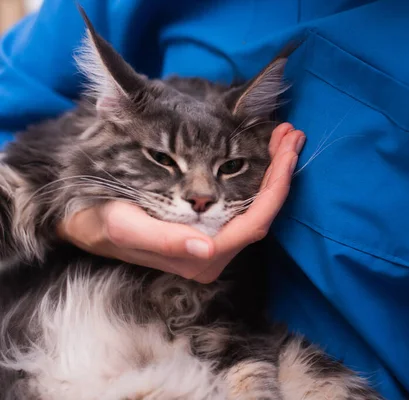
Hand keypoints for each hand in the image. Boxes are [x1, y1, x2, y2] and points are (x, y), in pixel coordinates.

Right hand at [57, 123, 304, 282]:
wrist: (88, 222)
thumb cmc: (103, 222)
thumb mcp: (125, 227)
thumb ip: (164, 239)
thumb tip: (205, 249)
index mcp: (199, 258)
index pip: (253, 223)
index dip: (275, 187)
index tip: (287, 148)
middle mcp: (214, 255)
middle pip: (263, 213)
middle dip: (281, 172)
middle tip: (291, 133)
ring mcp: (215, 244)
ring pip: (257, 208)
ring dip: (274, 172)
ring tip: (283, 136)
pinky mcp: (212, 229)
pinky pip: (245, 205)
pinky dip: (259, 177)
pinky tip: (267, 153)